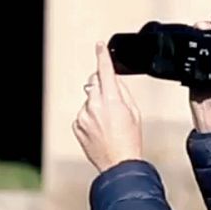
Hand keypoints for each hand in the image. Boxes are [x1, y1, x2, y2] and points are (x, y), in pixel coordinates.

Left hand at [73, 41, 143, 172]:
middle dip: (101, 85)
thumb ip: (122, 92)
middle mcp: (94, 105)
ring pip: (88, 100)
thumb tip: (114, 81)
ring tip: (108, 124)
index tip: (99, 45)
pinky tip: (100, 131)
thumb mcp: (134, 112)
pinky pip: (83, 114)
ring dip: (96, 105)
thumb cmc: (130, 140)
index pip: (105, 70)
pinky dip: (90, 118)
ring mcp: (83, 116)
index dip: (102, 55)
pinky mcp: (76, 126)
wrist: (118, 164)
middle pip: (94, 82)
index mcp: (111, 99)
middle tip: (112, 100)